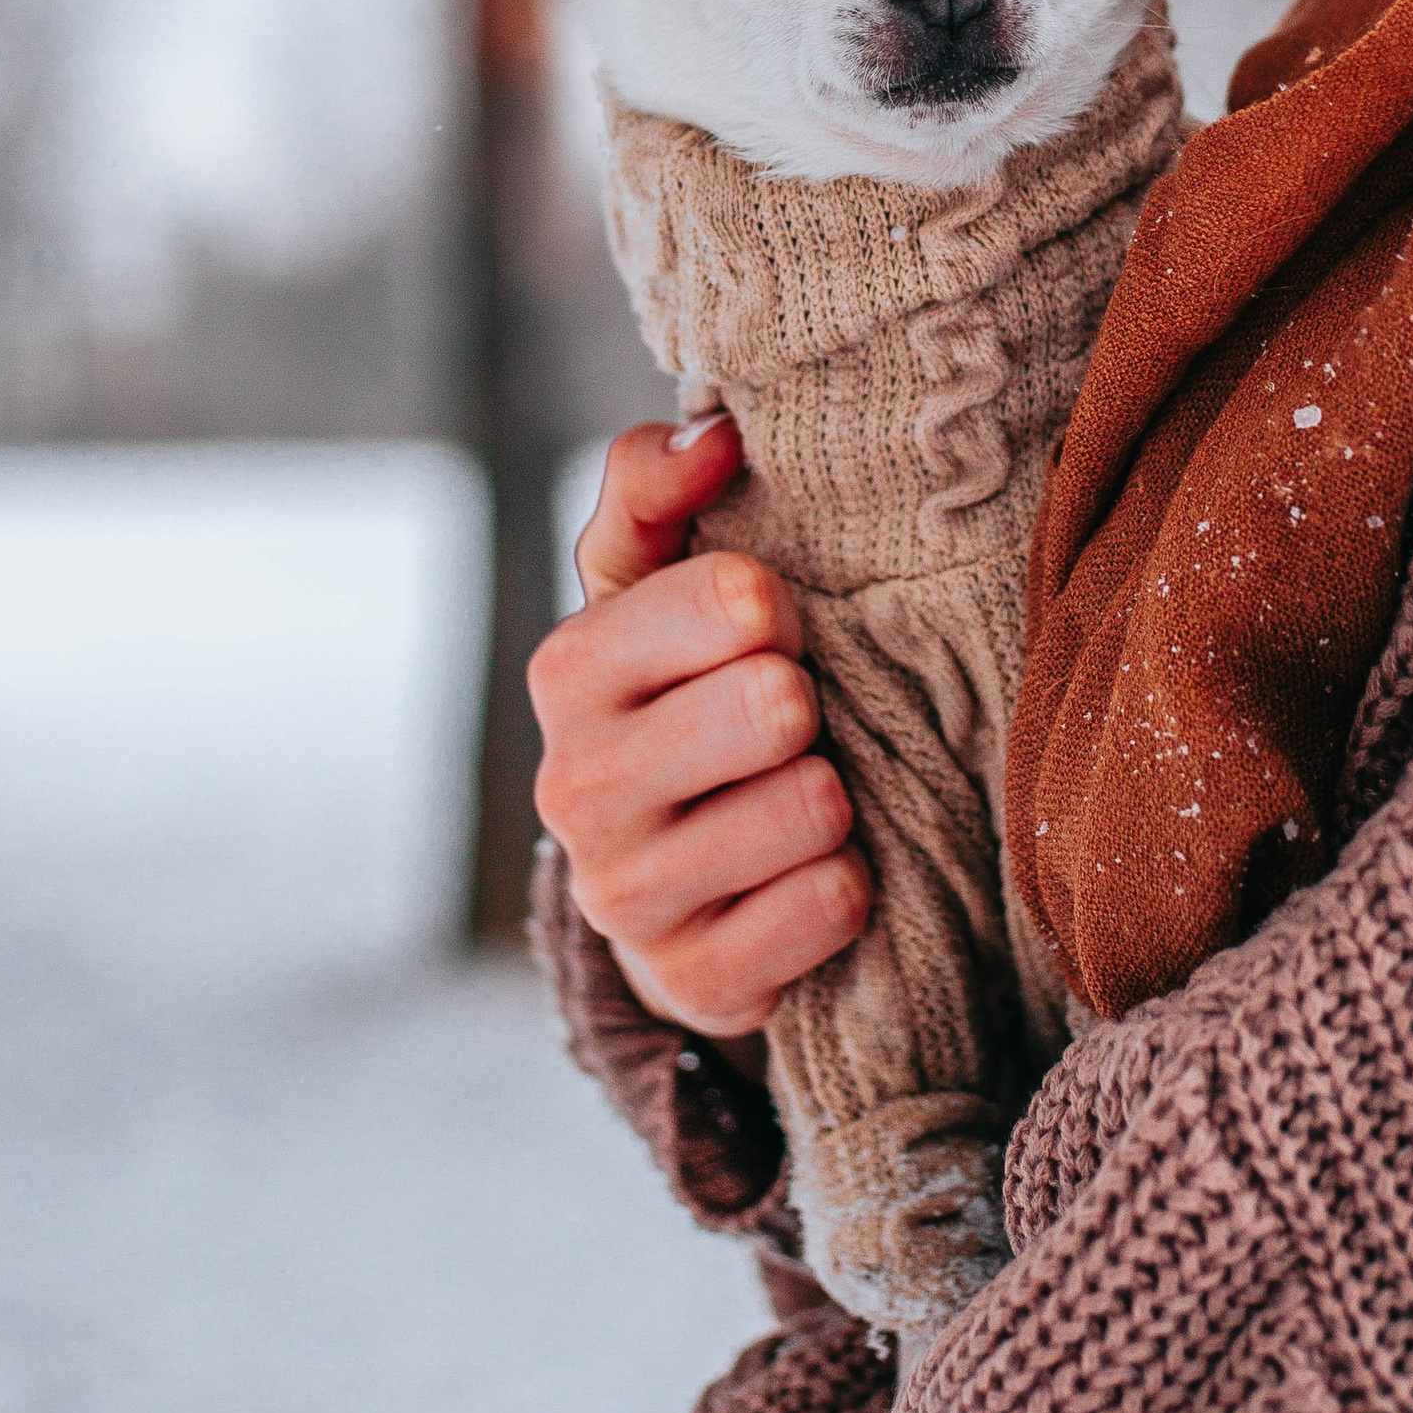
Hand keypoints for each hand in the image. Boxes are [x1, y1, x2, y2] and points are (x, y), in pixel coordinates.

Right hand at [529, 414, 870, 1078]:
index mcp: (568, 668)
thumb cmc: (690, 683)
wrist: (684, 869)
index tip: (771, 625)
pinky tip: (810, 871)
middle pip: (774, 706)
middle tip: (793, 715)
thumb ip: (659, 479)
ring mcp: (626, 898)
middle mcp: (573, 786)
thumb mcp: (661, 572)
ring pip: (811, 809)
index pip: (734, 601)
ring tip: (804, 788)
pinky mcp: (693, 982)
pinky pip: (829, 908)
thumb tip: (715, 429)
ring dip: (837, 795)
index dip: (781, 606)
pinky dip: (844, 886)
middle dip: (812, 702)